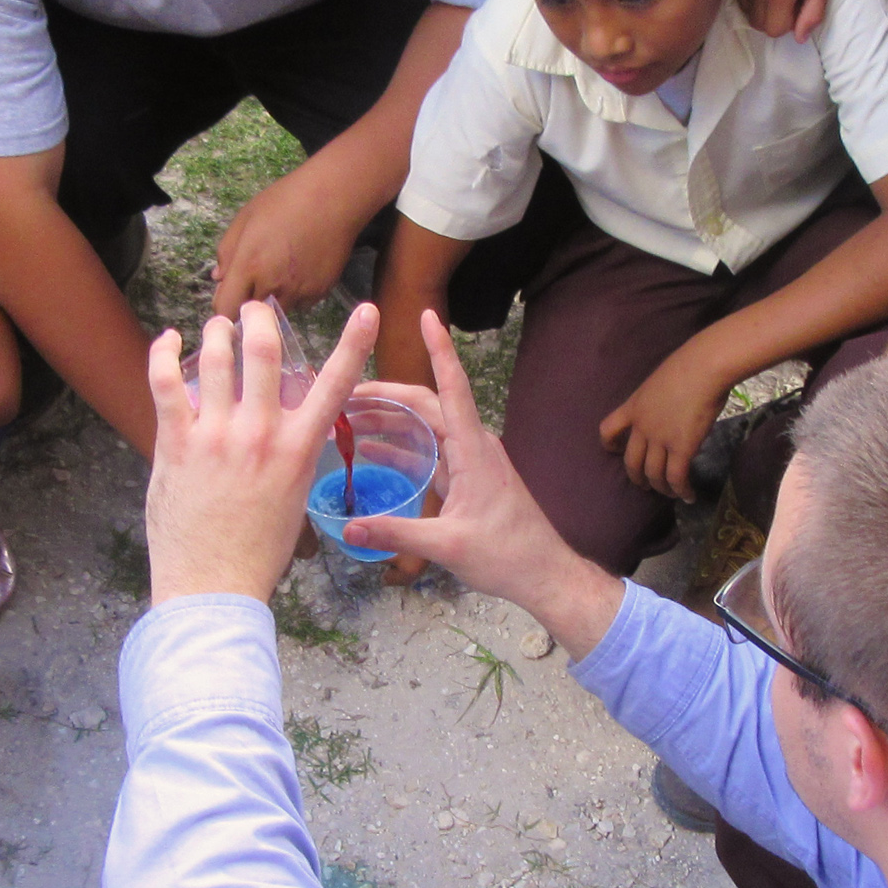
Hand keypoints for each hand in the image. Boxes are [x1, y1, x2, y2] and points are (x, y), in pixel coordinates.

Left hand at [143, 300, 380, 602]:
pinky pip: (165, 382)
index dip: (355, 342)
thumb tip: (284, 428)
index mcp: (299, 449)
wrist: (214, 586)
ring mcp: (216, 435)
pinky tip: (167, 341)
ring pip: (217, 355)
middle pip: (263, 350)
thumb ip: (291, 455)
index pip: (336, 384)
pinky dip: (164, 353)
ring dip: (217, 332)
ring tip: (216, 328)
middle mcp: (261, 434)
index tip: (367, 310)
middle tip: (254, 311)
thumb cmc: (257, 551)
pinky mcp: (175, 443)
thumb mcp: (294, 498)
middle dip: (259, 318)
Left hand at [211, 164, 372, 313]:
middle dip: (249, 303)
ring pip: (277, 312)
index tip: (230, 298)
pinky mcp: (318, 293)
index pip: (225, 310)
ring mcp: (298, 293)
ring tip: (283, 270)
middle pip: (251, 315)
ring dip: (274, 299)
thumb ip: (227, 251)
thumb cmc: (285, 201)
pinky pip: (300, 304)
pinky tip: (302, 269)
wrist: (334, 199)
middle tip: (258, 278)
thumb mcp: (246, 217)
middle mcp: (272, 286)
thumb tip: (219, 278)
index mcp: (248, 266)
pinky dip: (296, 294)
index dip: (224, 308)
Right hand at [343, 312, 620, 653]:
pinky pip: (431, 450)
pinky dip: (402, 446)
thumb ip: (397, 534)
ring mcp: (472, 459)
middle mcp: (474, 444)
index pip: (452, 387)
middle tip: (344, 391)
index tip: (427, 315)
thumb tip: (348, 529)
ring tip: (348, 417)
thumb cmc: (506, 555)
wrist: (543, 572)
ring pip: (427, 426)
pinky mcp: (468, 476)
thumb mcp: (448, 546)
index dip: (439, 349)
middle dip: (387, 393)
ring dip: (391, 419)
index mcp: (474, 449)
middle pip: (427, 404)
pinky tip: (371, 450)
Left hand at [599, 356, 727, 501]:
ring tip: (670, 493)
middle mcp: (642, 427)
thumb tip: (672, 409)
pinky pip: (677, 477)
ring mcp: (660, 439)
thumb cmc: (688, 366)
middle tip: (646, 485)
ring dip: (661, 487)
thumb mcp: (659, 382)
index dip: (610, 445)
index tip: (616, 451)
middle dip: (637, 478)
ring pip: (654, 474)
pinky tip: (688, 496)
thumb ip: (658, 400)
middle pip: (631, 462)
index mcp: (633, 406)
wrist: (704, 368)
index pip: (608, 429)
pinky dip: (681, 490)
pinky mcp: (682, 448)